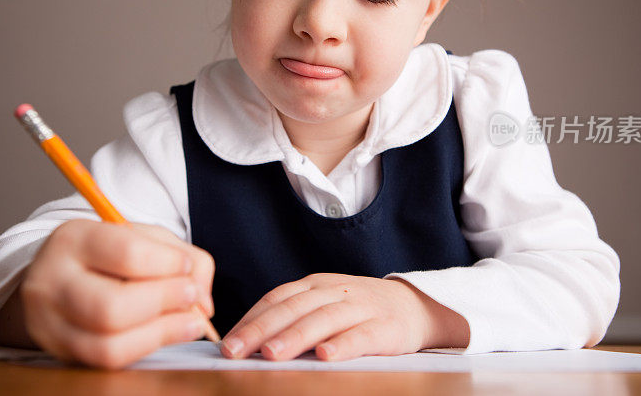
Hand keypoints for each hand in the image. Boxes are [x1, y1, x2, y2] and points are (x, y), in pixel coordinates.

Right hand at [19, 219, 214, 368]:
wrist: (57, 275)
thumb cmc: (108, 254)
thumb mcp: (143, 237)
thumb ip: (183, 257)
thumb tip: (203, 303)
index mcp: (74, 238)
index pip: (126, 253)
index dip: (168, 263)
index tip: (186, 265)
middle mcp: (51, 280)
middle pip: (112, 306)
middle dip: (164, 302)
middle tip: (191, 296)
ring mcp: (48, 321)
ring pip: (109, 343)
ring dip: (162, 333)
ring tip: (190, 321)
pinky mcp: (60, 350)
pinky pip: (108, 360)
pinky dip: (147, 348)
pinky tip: (170, 333)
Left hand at [220, 273, 468, 361]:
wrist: (414, 306)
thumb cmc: (358, 311)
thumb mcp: (324, 304)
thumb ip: (292, 317)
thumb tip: (247, 342)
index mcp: (315, 285)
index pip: (277, 299)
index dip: (251, 319)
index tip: (226, 343)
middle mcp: (335, 292)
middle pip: (293, 308)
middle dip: (261, 329)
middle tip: (235, 351)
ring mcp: (361, 307)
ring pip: (323, 319)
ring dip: (295, 336)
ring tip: (271, 355)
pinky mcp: (386, 327)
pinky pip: (362, 335)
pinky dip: (344, 344)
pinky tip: (326, 356)